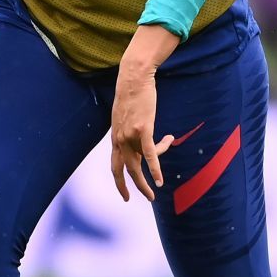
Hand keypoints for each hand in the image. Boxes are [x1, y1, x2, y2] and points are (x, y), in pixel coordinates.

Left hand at [109, 25, 182, 202]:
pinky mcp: (143, 130)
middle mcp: (120, 139)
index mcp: (116, 137)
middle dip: (135, 188)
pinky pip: (150, 155)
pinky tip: (160, 181)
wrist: (134, 77)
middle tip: (147, 198)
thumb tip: (142, 135)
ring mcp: (130, 135)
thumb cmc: (133, 93)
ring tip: (159, 186)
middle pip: (126, 171)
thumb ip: (131, 128)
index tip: (125, 195)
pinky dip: (155, 169)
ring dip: (150, 177)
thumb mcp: (128, 115)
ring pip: (142, 163)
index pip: (116, 165)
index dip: (120, 182)